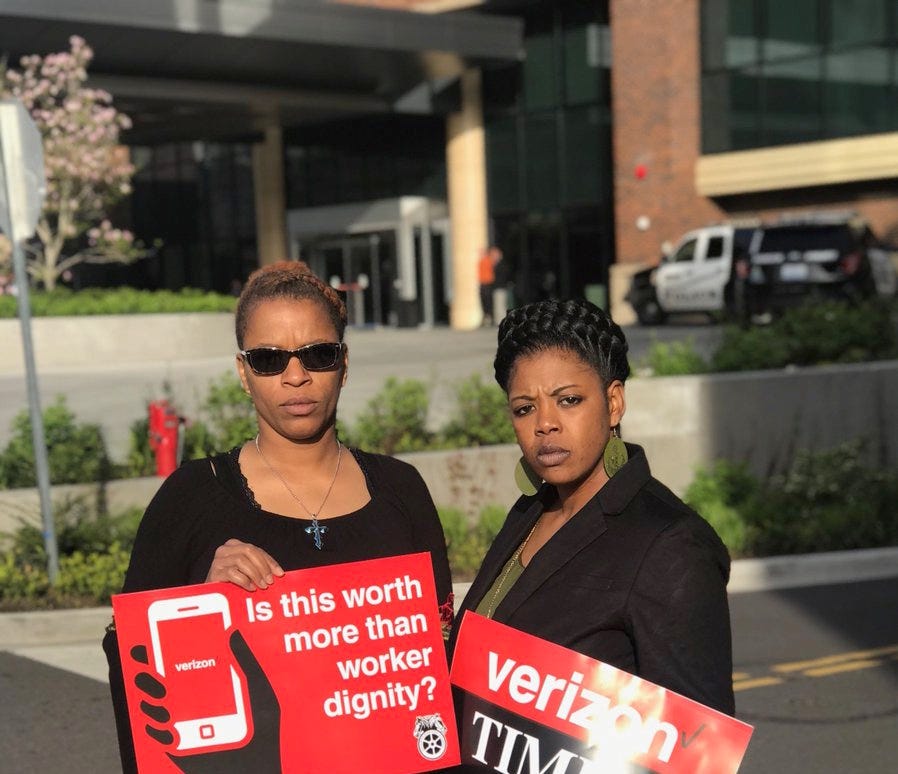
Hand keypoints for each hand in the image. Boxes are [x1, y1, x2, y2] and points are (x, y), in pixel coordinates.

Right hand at [132, 630, 281, 773]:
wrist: (258, 766)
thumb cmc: (262, 728)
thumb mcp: (259, 691)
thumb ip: (246, 663)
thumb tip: (233, 632)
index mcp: (206, 683)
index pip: (181, 661)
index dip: (164, 647)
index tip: (154, 634)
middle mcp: (189, 701)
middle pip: (159, 682)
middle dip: (148, 672)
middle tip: (149, 665)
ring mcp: (181, 724)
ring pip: (153, 708)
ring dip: (151, 700)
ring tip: (161, 697)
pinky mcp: (178, 748)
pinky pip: (159, 737)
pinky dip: (158, 730)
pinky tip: (169, 726)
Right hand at [206, 539, 283, 590]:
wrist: (210, 596)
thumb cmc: (231, 583)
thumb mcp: (247, 572)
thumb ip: (259, 568)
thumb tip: (279, 573)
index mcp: (234, 545)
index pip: (256, 550)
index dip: (269, 561)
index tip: (279, 573)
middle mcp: (224, 549)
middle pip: (249, 551)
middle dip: (263, 566)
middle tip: (269, 581)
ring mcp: (218, 560)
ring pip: (241, 560)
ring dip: (255, 574)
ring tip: (261, 585)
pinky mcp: (214, 572)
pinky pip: (232, 573)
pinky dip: (244, 580)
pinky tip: (250, 588)